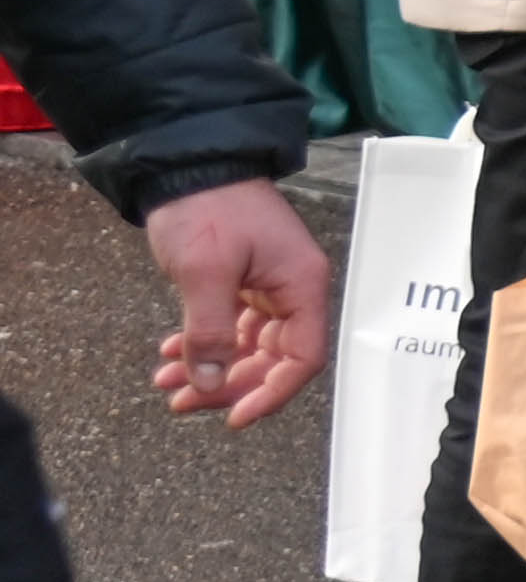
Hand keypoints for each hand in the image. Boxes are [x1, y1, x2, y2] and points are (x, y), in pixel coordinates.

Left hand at [143, 179, 333, 427]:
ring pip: (248, 346)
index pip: (303, 357)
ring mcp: (269, 285)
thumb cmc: (205, 209)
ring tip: (166, 383)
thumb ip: (210, 332)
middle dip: (228, 384)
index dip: (271, 393)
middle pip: (273, 358)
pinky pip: (231, 326)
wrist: (184, 164)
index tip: (233, 417)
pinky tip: (172, 351)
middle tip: (182, 402)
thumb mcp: (204, 272)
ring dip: (209, 368)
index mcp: (301, 285)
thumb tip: (210, 383)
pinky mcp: (244, 281)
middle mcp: (293, 290)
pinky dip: (203, 343)